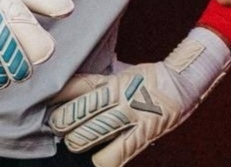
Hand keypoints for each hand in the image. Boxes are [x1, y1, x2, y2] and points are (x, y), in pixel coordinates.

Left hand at [50, 28, 230, 166]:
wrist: (184, 82)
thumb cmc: (150, 78)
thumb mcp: (123, 72)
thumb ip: (99, 81)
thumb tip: (69, 88)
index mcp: (114, 79)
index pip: (77, 87)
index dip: (57, 97)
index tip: (46, 102)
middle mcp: (121, 97)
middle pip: (77, 113)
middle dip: (62, 123)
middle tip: (60, 125)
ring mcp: (132, 117)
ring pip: (89, 135)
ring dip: (76, 141)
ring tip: (75, 140)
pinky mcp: (142, 135)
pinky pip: (113, 156)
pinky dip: (101, 159)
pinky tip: (98, 156)